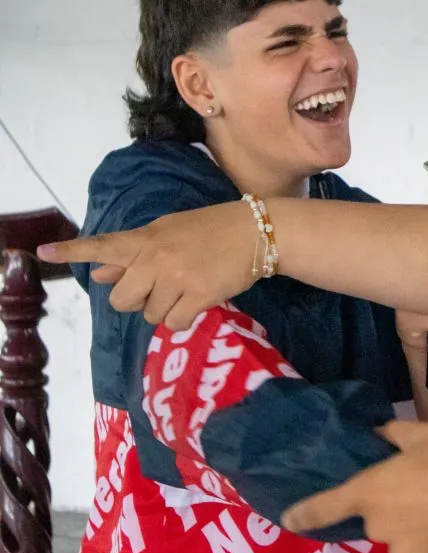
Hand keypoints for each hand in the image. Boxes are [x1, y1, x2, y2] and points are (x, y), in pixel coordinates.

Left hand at [37, 201, 257, 329]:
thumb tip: (99, 274)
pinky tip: (196, 304)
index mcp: (147, 238)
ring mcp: (177, 277)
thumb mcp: (169, 232)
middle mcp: (156, 258)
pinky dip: (182, 319)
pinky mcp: (199, 295)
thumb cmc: (213, 229)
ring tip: (185, 292)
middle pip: (122, 299)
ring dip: (164, 310)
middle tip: (159, 291)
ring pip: (149, 315)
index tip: (43, 253)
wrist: (258, 231)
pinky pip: (174, 323)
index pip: (104, 245)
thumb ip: (134, 254)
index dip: (72, 251)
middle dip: (137, 301)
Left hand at [282, 421, 427, 552]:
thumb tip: (379, 434)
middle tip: (423, 493)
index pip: (326, 507)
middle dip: (393, 509)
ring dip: (413, 529)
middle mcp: (378, 526)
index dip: (305, 514)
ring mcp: (401, 550)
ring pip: (401, 540)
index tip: (290, 520)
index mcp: (370, 492)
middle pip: (377, 521)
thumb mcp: (423, 435)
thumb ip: (394, 435)